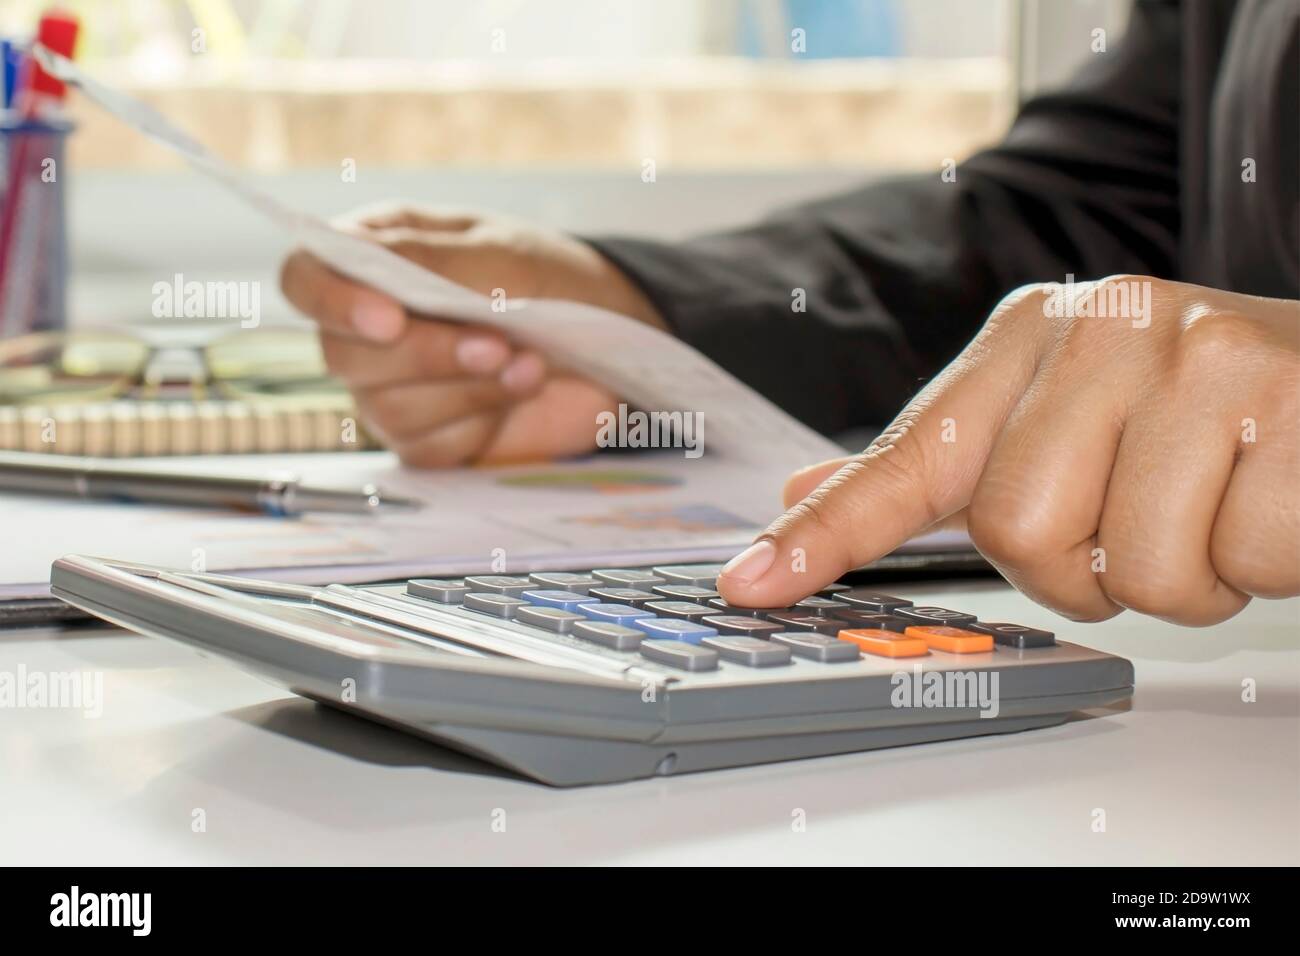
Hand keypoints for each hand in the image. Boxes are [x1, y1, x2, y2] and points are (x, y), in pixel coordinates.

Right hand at [279, 205, 664, 465]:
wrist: (611, 337)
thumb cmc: (550, 279)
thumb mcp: (503, 254)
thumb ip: (432, 259)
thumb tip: (359, 254)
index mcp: (375, 259)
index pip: (304, 278)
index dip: (331, 302)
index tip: (388, 320)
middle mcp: (370, 325)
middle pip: (343, 354)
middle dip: (428, 355)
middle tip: (498, 344)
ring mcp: (394, 387)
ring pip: (388, 407)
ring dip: (468, 389)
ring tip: (530, 364)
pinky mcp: (428, 436)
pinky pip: (426, 447)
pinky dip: (478, 423)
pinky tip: (518, 394)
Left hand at [718, 276, 1299, 625]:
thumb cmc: (1190, 408)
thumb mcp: (1059, 412)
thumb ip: (935, 463)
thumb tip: (796, 496)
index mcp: (1031, 335)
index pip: (908, 454)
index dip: (827, 531)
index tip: (751, 582)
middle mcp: (1106, 328)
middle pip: (1020, 533)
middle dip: (1081, 570)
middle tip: (1135, 524)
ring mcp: (1205, 356)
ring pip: (1135, 568)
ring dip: (1180, 578)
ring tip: (1211, 508)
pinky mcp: (1294, 402)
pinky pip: (1244, 563)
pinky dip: (1261, 566)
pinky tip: (1271, 501)